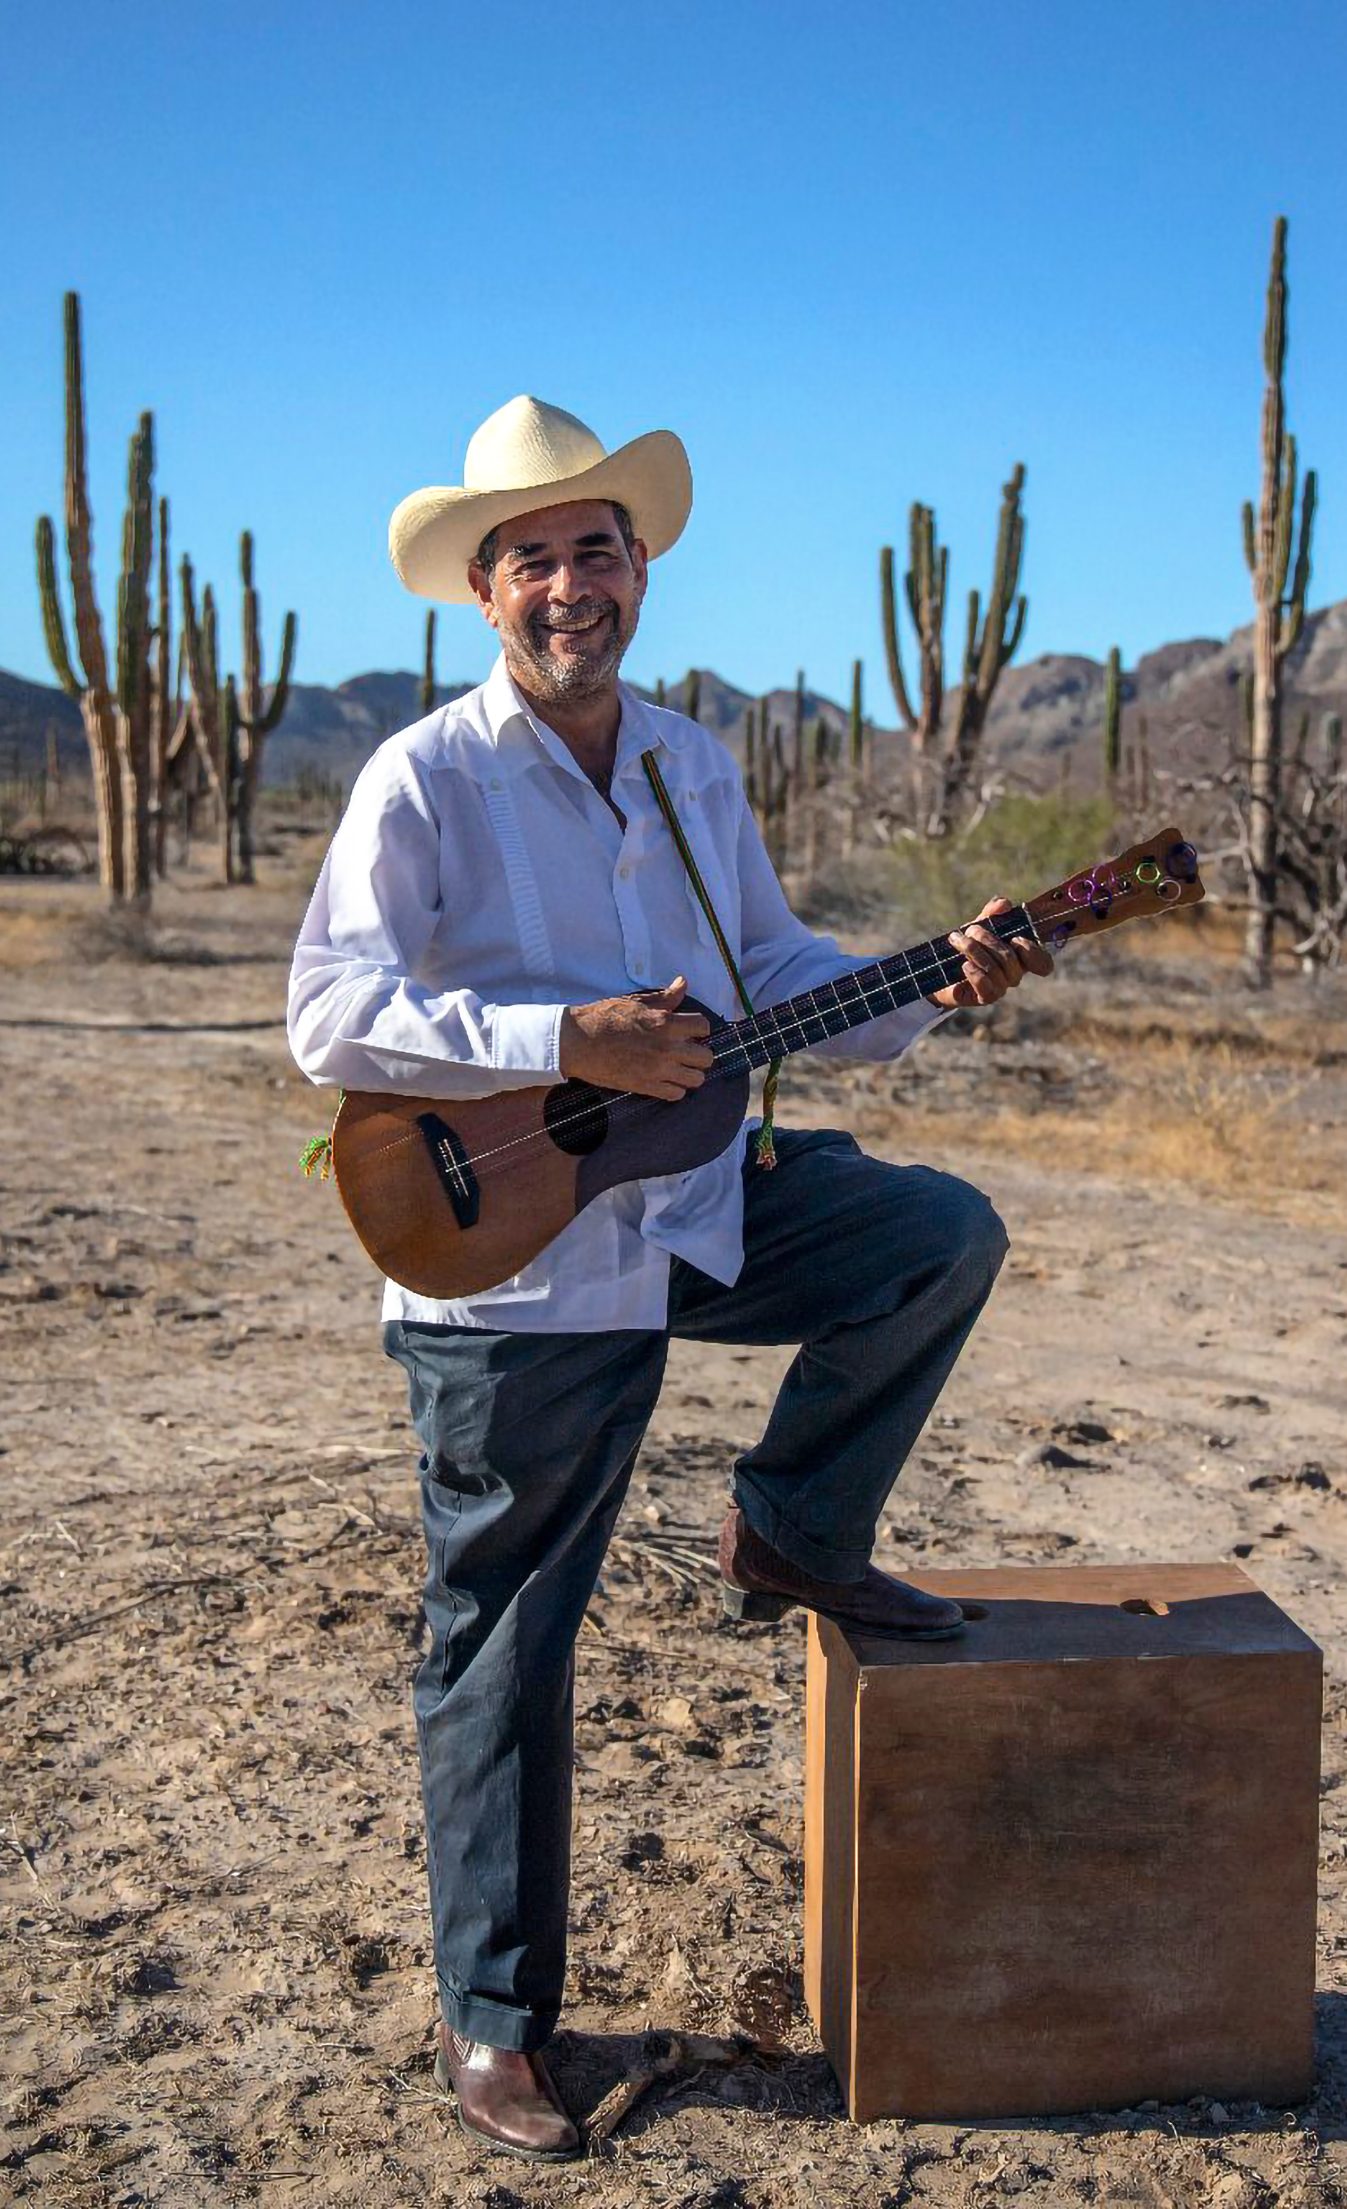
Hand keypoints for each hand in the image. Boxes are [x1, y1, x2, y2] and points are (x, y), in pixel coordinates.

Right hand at [559, 974, 714, 1099]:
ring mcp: (658, 1071)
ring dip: (691, 1072)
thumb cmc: (604, 1018)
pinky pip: (676, 1094)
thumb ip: (665, 997)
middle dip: (700, 1052)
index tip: (691, 1030)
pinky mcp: (646, 1087)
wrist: (578, 1042)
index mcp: (665, 1024)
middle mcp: (667, 1049)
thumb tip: (683, 983)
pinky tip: (666, 1079)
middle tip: (687, 1050)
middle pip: (706, 1058)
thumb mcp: (636, 1002)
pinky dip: (675, 1088)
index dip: (699, 1028)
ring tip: (679, 1066)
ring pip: (696, 1079)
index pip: (703, 1027)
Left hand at [928, 895, 1053, 1009]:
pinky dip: (975, 973)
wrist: (940, 970)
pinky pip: (986, 987)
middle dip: (988, 940)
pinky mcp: (985, 997)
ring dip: (974, 951)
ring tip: (958, 940)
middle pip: (1011, 959)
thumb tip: (1004, 903)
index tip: (1016, 938)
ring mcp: (1000, 988)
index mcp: (1020, 956)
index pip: (1043, 963)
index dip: (1034, 952)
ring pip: (995, 970)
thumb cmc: (965, 946)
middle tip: (971, 930)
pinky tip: (964, 964)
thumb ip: (991, 914)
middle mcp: (1014, 974)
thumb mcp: (977, 926)